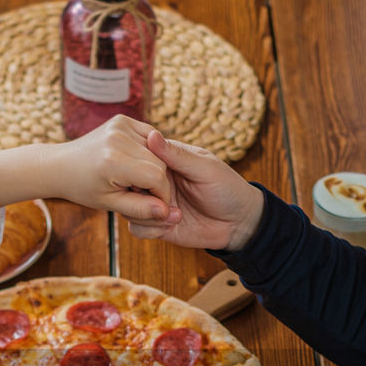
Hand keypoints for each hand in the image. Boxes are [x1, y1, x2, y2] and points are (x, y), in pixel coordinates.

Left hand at [0, 116, 171, 225]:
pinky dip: (148, 152)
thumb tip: (169, 213)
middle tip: (139, 192)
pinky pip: (149, 137)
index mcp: (114, 162)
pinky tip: (133, 162)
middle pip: (159, 164)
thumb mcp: (111, 204)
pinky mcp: (122, 119)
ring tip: (133, 178)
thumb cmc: (84, 188)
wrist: (62, 164)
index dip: (161, 195)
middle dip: (156, 182)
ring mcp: (120, 125)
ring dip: (152, 166)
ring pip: (157, 151)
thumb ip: (141, 209)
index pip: (157, 178)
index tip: (154, 205)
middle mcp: (118, 139)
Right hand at [126, 130, 264, 251]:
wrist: (238, 224)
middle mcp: (156, 183)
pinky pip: (137, 229)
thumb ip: (177, 155)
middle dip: (137, 195)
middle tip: (159, 201)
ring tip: (173, 215)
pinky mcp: (157, 226)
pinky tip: (170, 227)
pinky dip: (150, 230)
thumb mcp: (205, 168)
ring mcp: (155, 204)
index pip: (136, 158)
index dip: (135, 168)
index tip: (146, 177)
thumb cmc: (227, 188)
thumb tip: (151, 135)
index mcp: (166, 162)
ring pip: (128, 209)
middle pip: (127, 185)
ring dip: (146, 215)